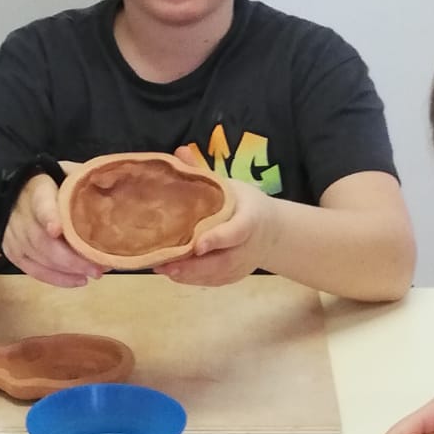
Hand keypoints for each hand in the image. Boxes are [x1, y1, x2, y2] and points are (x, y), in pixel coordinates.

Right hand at [2, 170, 105, 288]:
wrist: (14, 194)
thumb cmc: (51, 184)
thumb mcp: (66, 173)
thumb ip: (84, 178)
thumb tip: (116, 184)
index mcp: (36, 189)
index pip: (40, 203)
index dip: (48, 217)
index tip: (57, 230)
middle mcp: (21, 214)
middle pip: (42, 241)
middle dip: (70, 258)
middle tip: (97, 268)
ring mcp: (14, 235)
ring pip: (39, 258)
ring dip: (68, 271)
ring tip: (95, 273)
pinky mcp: (14, 252)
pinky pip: (33, 270)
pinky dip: (57, 279)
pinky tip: (78, 281)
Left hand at [155, 178, 272, 286]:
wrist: (270, 231)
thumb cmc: (245, 205)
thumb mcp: (230, 185)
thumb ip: (204, 173)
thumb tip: (179, 152)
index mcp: (251, 219)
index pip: (236, 232)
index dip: (218, 239)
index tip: (197, 244)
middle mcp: (248, 246)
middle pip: (223, 261)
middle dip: (195, 266)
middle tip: (167, 264)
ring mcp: (242, 265)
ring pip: (216, 275)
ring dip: (189, 274)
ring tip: (162, 267)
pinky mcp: (234, 276)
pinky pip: (213, 281)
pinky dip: (193, 279)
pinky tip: (172, 272)